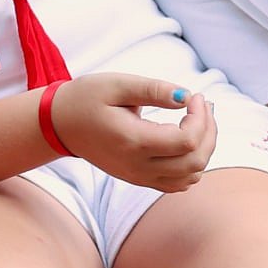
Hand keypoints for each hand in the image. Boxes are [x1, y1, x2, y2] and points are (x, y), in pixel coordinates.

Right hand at [51, 73, 216, 192]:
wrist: (59, 124)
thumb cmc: (85, 99)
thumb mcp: (116, 84)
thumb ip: (153, 89)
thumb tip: (186, 96)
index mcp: (133, 140)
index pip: (187, 141)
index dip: (200, 117)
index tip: (194, 95)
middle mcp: (138, 165)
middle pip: (195, 161)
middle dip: (208, 131)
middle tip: (202, 105)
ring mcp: (138, 176)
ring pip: (191, 176)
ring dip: (203, 149)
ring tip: (197, 120)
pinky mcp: (138, 179)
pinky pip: (178, 183)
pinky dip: (191, 165)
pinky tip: (186, 140)